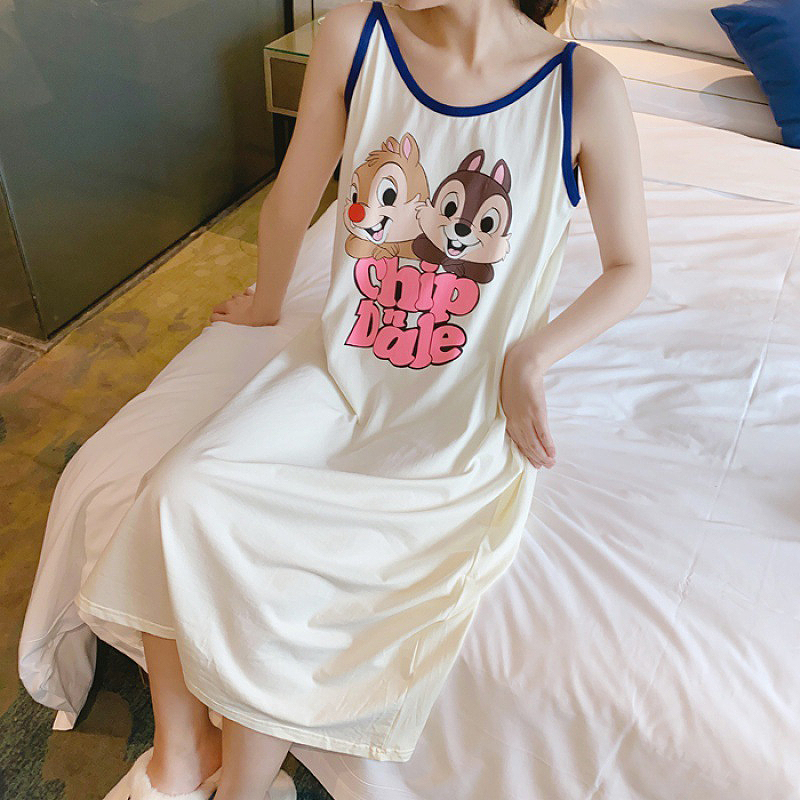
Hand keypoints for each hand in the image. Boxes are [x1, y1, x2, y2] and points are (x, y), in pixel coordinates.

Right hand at [209, 287, 277, 326]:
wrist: (265, 311)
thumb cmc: (249, 320)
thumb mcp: (231, 322)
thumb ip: (219, 319)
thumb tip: (212, 317)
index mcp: (227, 306)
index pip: (215, 312)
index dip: (216, 318)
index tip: (220, 323)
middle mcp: (233, 300)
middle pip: (224, 304)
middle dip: (225, 311)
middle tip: (232, 319)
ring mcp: (242, 297)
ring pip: (234, 298)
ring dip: (235, 303)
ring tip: (241, 311)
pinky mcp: (252, 295)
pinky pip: (246, 293)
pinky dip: (245, 296)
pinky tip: (247, 300)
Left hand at [499, 346, 555, 468]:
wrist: (522, 366)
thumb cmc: (514, 378)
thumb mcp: (508, 397)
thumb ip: (513, 410)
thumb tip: (520, 417)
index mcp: (507, 418)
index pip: (517, 441)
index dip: (525, 453)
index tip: (531, 462)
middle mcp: (515, 421)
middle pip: (526, 445)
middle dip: (535, 458)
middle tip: (543, 467)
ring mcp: (526, 418)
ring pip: (534, 443)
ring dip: (543, 456)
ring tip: (550, 464)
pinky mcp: (537, 413)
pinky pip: (543, 434)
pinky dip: (548, 446)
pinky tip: (552, 453)